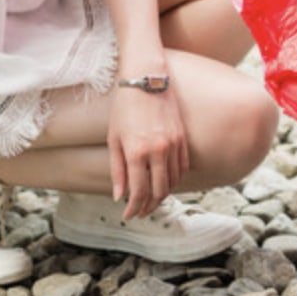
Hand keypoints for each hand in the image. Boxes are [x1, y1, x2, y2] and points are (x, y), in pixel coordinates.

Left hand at [108, 83, 189, 218]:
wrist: (147, 80)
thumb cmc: (125, 108)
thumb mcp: (114, 139)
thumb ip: (117, 170)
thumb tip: (119, 196)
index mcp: (136, 152)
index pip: (138, 191)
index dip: (133, 208)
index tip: (128, 215)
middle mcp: (158, 150)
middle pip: (159, 191)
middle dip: (149, 206)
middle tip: (140, 212)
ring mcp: (173, 144)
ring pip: (173, 180)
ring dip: (162, 195)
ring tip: (151, 200)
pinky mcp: (183, 137)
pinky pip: (182, 167)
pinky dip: (174, 179)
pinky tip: (165, 183)